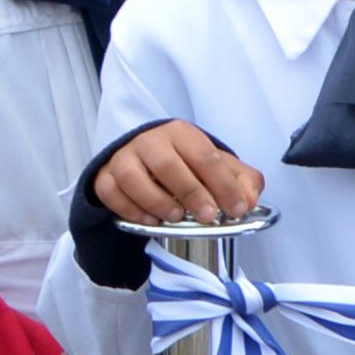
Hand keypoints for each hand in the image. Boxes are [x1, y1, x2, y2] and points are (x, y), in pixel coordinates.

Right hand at [95, 121, 262, 223]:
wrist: (145, 158)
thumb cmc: (186, 163)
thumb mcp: (219, 166)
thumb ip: (242, 181)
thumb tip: (249, 200)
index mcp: (182, 134)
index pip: (204, 155)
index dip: (223, 184)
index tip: (236, 208)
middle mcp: (150, 141)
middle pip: (167, 164)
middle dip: (191, 193)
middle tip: (207, 216)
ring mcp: (124, 158)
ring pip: (132, 177)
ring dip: (157, 202)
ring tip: (177, 217)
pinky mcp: (105, 176)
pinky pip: (111, 193)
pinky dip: (131, 210)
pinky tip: (151, 220)